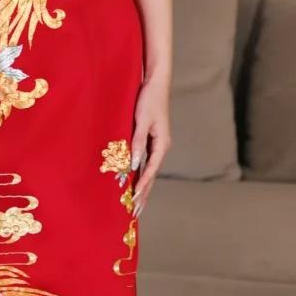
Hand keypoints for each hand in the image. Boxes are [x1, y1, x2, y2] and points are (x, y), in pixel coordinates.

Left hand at [130, 75, 169, 215]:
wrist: (155, 84)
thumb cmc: (148, 100)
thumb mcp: (142, 120)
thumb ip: (137, 142)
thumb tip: (134, 164)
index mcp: (161, 144)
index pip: (150, 170)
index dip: (142, 186)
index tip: (134, 199)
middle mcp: (160, 147)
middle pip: (151, 176)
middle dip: (144, 194)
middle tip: (135, 212)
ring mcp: (156, 145)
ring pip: (148, 171)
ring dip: (142, 187)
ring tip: (135, 205)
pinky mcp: (150, 140)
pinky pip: (145, 162)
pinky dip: (139, 175)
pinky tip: (133, 183)